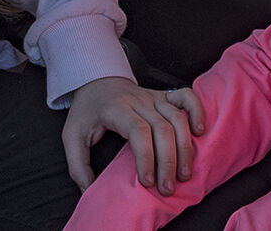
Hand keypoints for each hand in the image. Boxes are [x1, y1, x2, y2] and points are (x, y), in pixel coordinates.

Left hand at [62, 76, 204, 196]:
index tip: (146, 181)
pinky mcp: (164, 95)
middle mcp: (139, 101)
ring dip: (185, 146)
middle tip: (167, 188)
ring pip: (178, 117)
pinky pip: (186, 96)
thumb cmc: (87, 109)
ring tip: (184, 173)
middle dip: (168, 162)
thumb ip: (78, 165)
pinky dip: (197, 111)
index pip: (138, 131)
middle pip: (163, 128)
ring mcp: (154, 96)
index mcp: (117, 109)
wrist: (96, 80)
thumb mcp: (72, 136)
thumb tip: (90, 190)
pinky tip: (199, 131)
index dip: (146, 157)